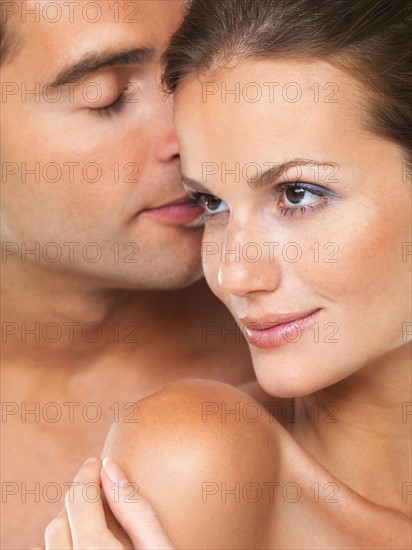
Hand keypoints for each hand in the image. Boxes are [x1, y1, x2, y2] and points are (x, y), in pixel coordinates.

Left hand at [45, 457, 173, 549]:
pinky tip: (86, 540)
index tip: (95, 462)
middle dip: (77, 497)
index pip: (79, 500)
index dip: (87, 474)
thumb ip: (136, 510)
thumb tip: (110, 467)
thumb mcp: (159, 548)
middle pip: (60, 521)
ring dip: (69, 522)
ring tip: (92, 512)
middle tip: (96, 483)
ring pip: (52, 543)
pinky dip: (67, 543)